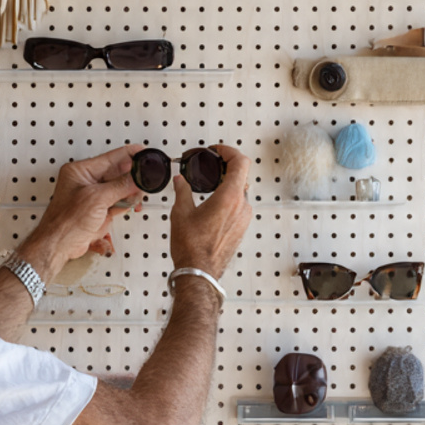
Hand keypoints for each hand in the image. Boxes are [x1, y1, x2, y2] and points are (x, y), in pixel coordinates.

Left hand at [21, 145, 143, 279]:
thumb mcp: (97, 198)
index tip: (143, 153)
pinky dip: (126, 203)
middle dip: (132, 177)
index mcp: (80, 171)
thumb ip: (120, 186)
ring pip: (119, 188)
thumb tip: (136, 177)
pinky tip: (132, 204)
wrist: (59, 245)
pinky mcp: (99, 210)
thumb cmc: (65, 222)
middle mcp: (86, 181)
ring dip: (130, 192)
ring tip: (138, 195)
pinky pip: (118, 201)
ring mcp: (93, 196)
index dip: (129, 155)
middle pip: (117, 173)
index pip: (110, 158)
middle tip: (145, 178)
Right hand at [169, 144, 253, 277]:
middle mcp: (241, 206)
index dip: (229, 151)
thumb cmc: (191, 248)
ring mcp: (244, 218)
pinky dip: (229, 199)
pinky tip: (213, 204)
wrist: (199, 272)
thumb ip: (182, 191)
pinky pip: (239, 206)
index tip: (217, 151)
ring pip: (241, 191)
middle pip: (242, 175)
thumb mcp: (181, 213)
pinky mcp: (242, 228)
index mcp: (229, 197)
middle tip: (212, 165)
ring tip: (210, 185)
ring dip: (228, 184)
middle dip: (227, 167)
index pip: (240, 162)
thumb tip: (180, 181)